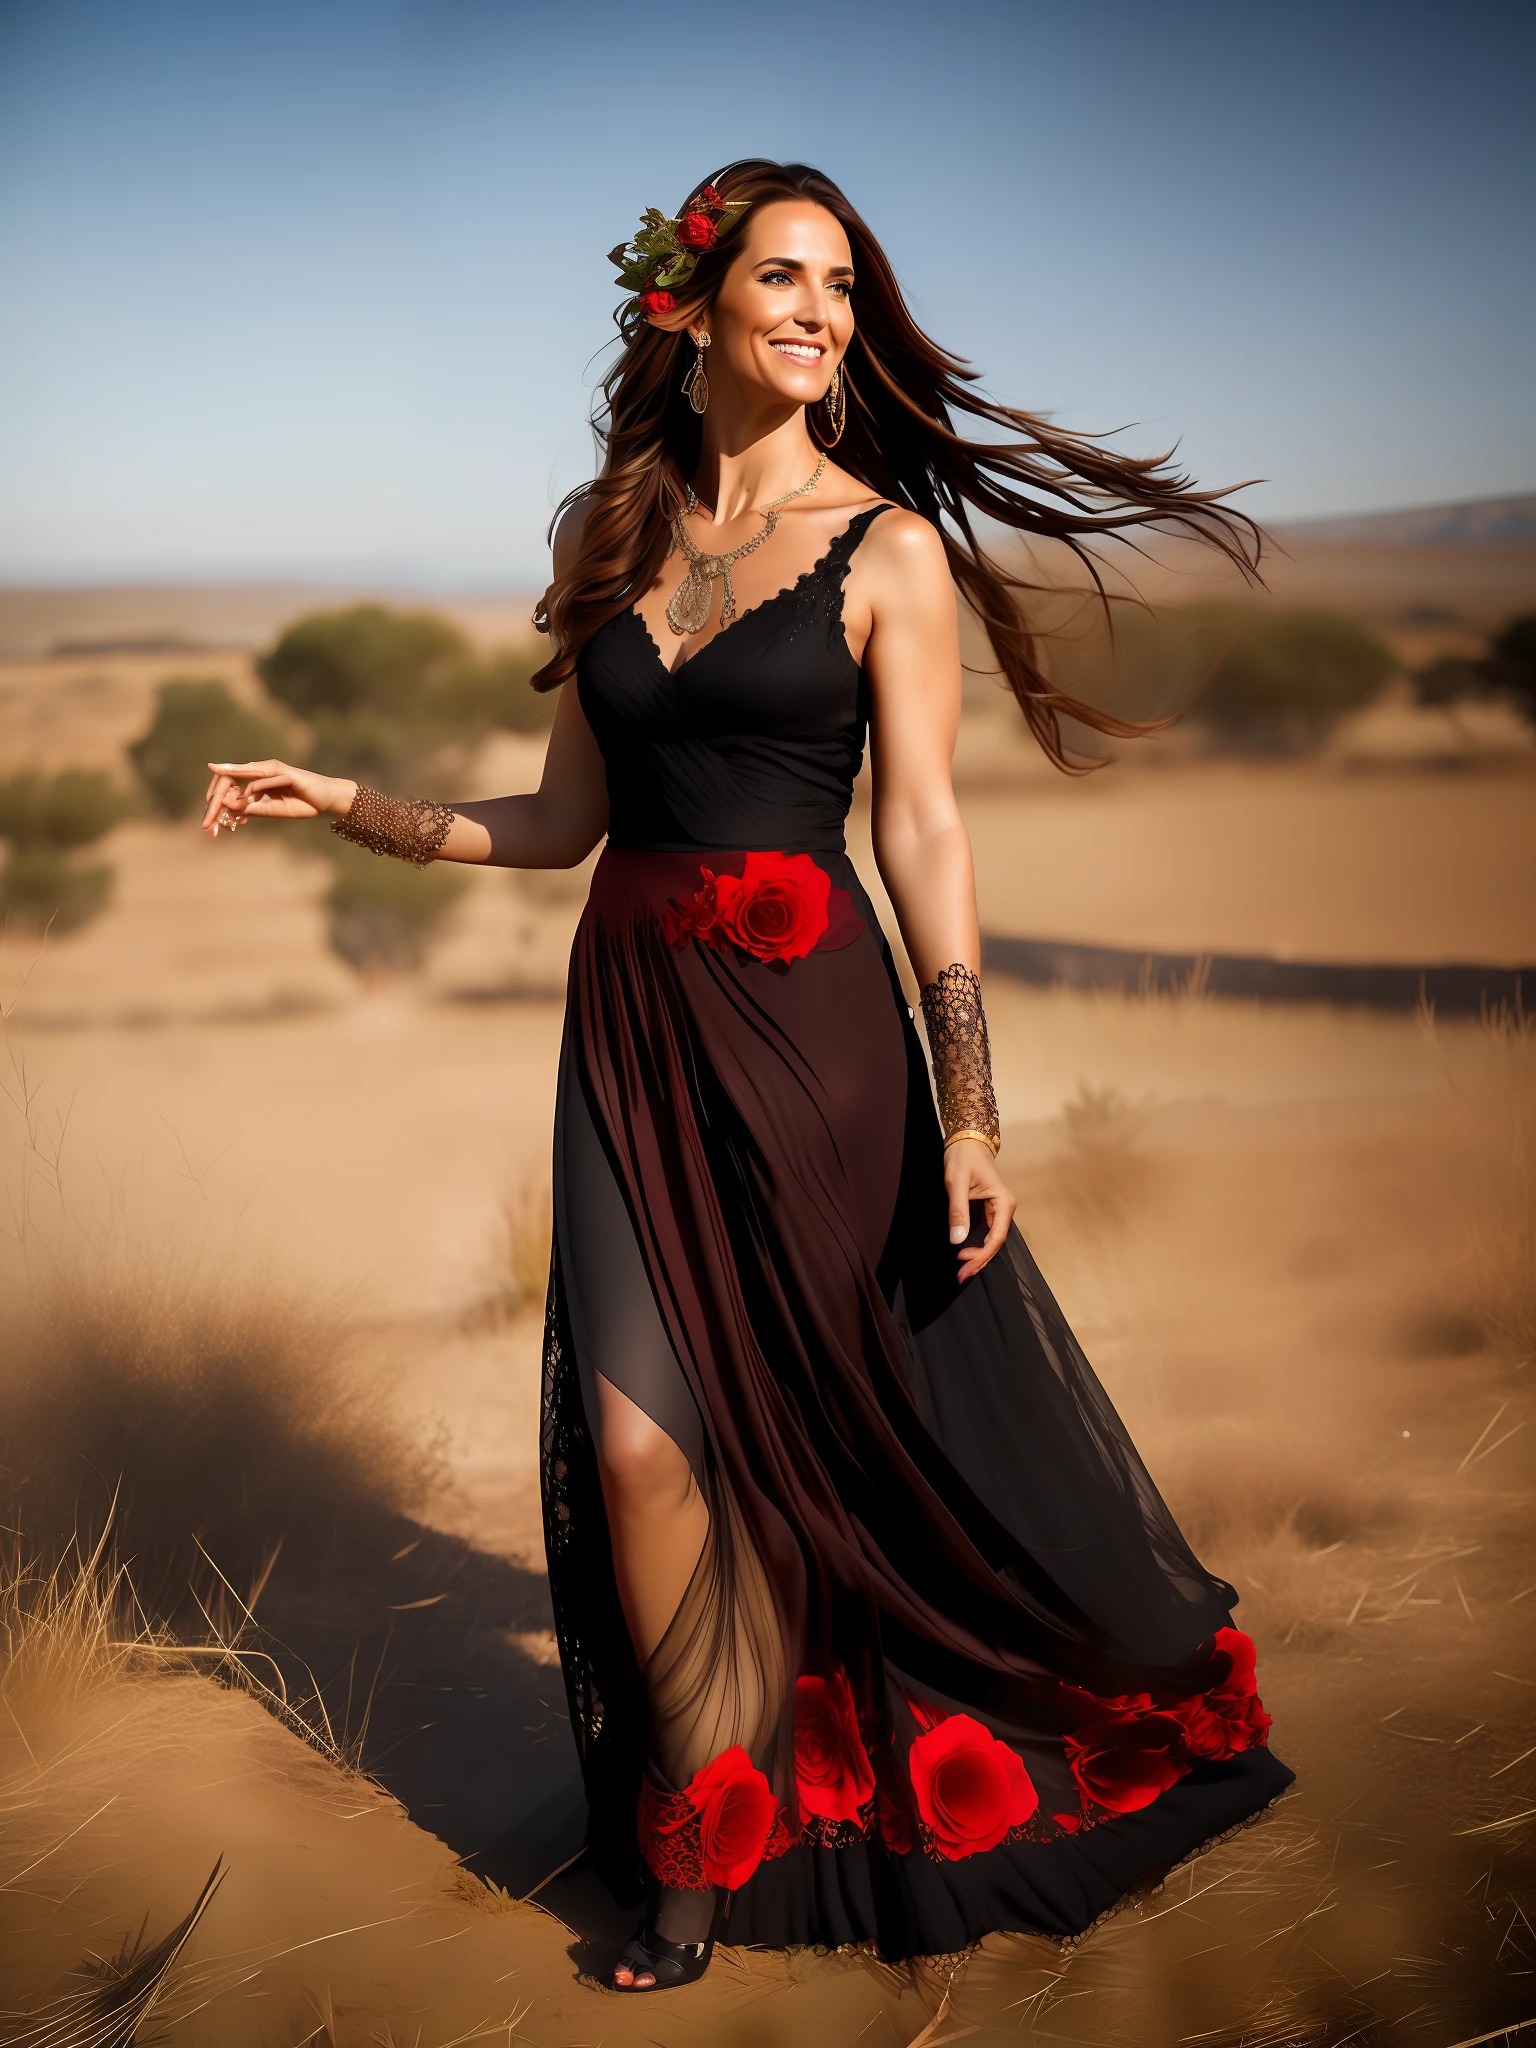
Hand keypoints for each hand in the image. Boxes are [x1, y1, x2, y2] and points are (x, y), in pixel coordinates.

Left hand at [200, 760, 358, 840]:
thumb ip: (249, 808)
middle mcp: (262, 770)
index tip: (207, 818)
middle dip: (217, 795)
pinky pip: (267, 779)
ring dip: (232, 790)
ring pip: (246, 774)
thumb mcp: (268, 810)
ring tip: (220, 804)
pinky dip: (256, 789)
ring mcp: (274, 769)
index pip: (229, 782)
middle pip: (232, 775)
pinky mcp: (288, 773)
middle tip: (209, 812)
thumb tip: (227, 808)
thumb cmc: (298, 804)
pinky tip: (247, 798)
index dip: (215, 797)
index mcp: (255, 778)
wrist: (324, 802)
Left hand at [944, 1137, 1014, 1283]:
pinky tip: (967, 1256)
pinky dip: (977, 1247)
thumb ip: (958, 1211)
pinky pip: (987, 1234)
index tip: (964, 1263)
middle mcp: (1005, 1208)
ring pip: (992, 1241)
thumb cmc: (964, 1158)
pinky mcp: (989, 1211)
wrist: (967, 1142)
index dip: (982, 1254)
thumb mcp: (957, 1183)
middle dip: (980, 1260)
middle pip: (996, 1243)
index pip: (996, 1237)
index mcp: (1003, 1202)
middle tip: (961, 1275)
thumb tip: (957, 1239)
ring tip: (963, 1270)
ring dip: (979, 1257)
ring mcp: (998, 1211)